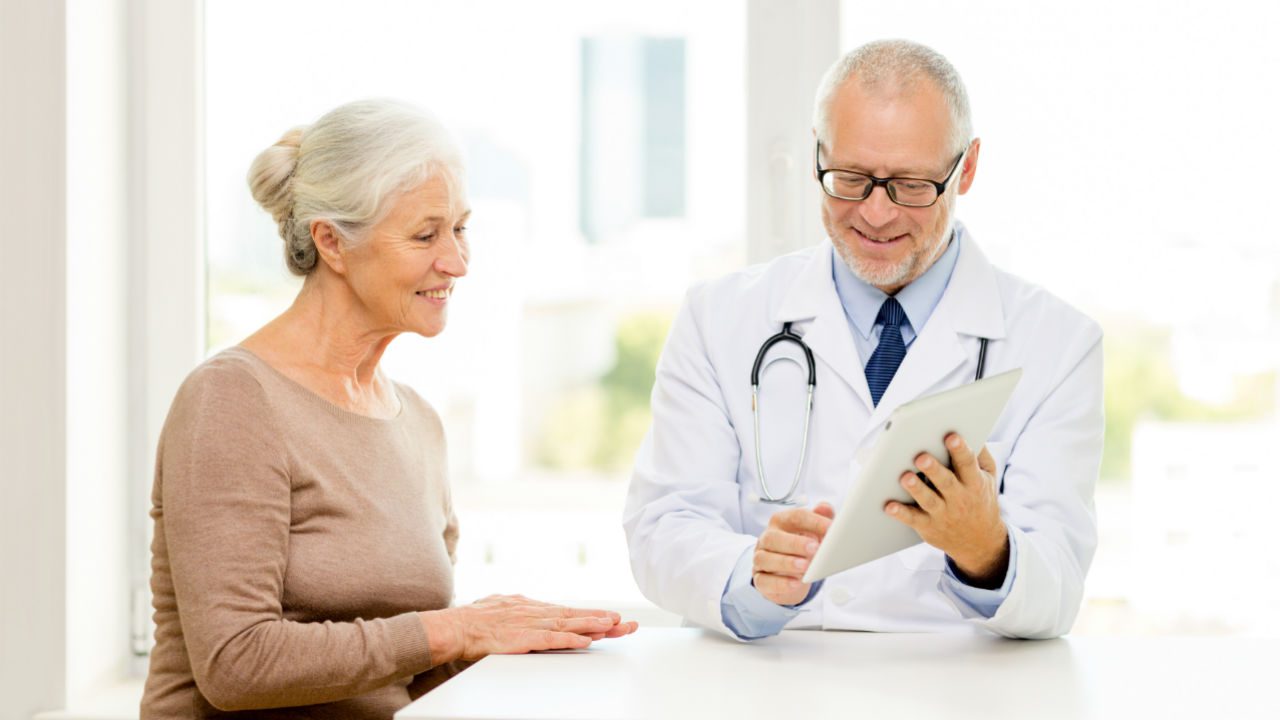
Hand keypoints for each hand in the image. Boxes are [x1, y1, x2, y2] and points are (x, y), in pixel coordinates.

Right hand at [419, 595, 638, 662]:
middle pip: (576, 615)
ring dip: (594, 625)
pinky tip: (588, 638)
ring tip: (617, 626)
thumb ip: (516, 609)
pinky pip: (553, 638)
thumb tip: (522, 605)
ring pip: (570, 623)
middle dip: (603, 619)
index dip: (591, 615)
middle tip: (628, 622)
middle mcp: (536, 611)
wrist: (455, 626)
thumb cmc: (473, 619)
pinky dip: (572, 637)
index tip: (613, 617)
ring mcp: (531, 623)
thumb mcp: (499, 607)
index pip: (567, 611)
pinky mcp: (524, 637)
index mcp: (531, 607)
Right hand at [751, 502, 834, 605]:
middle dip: (795, 543)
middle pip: (776, 537)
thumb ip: (821, 518)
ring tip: (805, 567)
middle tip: (815, 548)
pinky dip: (780, 583)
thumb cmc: (801, 547)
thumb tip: (824, 507)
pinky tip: (795, 583)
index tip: (831, 529)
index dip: (814, 522)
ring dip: (786, 563)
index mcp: (781, 521)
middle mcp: (768, 538)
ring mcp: (760, 558)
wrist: (788, 572)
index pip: (795, 517)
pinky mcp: (759, 579)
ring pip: (766, 559)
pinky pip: (765, 581)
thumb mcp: (813, 532)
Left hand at [883, 433, 1008, 585]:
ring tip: (905, 477)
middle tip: (921, 457)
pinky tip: (888, 505)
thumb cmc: (979, 499)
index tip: (951, 436)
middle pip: (946, 482)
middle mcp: (959, 499)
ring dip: (916, 489)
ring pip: (929, 501)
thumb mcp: (988, 478)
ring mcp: (944, 514)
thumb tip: (973, 430)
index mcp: (974, 483)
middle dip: (934, 470)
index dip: (960, 450)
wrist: (980, 541)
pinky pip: (913, 519)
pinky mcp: (929, 527)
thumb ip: (981, 456)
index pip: (968, 464)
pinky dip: (901, 513)